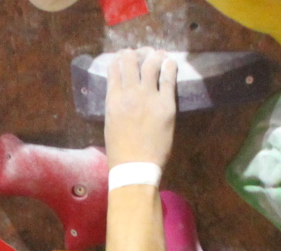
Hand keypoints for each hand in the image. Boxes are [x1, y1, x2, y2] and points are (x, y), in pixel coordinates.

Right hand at [103, 49, 176, 169]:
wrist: (135, 167)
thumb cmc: (120, 152)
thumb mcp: (110, 124)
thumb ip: (115, 105)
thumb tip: (120, 94)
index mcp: (113, 100)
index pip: (114, 69)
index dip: (120, 58)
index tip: (125, 56)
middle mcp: (129, 94)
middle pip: (131, 61)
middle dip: (137, 53)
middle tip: (143, 53)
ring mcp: (148, 97)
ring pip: (151, 64)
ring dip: (154, 55)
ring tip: (158, 54)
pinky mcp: (166, 104)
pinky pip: (168, 78)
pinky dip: (169, 67)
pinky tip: (170, 63)